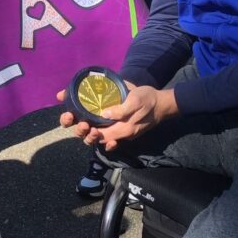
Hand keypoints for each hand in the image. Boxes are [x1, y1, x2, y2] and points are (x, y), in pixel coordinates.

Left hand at [58, 83, 172, 151]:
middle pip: (98, 138)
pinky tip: (91, 123)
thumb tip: (104, 115)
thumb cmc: (148, 99)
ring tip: (79, 119)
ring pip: (101, 136)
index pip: (101, 136)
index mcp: (123, 130)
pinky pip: (108, 132)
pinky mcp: (121, 126)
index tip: (81, 121)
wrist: (162, 103)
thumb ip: (122, 110)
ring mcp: (121, 131)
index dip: (88, 132)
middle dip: (84, 131)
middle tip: (75, 119)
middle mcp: (120, 134)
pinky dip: (98, 130)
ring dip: (88, 131)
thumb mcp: (136, 101)